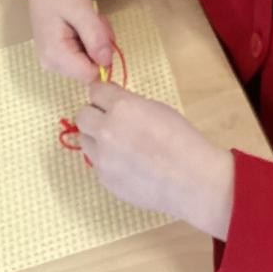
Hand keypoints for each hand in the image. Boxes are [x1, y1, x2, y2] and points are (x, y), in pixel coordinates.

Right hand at [27, 0, 113, 83]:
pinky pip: (83, 57)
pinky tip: (83, 25)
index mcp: (55, 55)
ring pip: (89, 63)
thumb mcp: (82, 10)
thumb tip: (107, 62)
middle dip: (100, 47)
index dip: (104, 57)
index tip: (101, 33)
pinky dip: (90, 42)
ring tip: (88, 20)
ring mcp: (52, 62)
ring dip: (96, 43)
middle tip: (95, 22)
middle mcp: (51, 65)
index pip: (91, 75)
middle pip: (90, 70)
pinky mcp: (56, 57)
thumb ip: (95, 37)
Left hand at [75, 82, 234, 239]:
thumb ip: (130, 104)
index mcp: (122, 107)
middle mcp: (106, 130)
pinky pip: (97, 164)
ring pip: (85, 141)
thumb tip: (114, 104)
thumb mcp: (158, 109)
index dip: (102, 94)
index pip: (95, 91)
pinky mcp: (104, 179)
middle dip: (94, 115)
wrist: (191, 180)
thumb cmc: (181, 140)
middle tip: (111, 121)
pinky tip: (129, 165)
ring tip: (121, 145)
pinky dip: (108, 161)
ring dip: (97, 139)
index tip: (108, 99)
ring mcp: (102, 158)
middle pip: (82, 116)